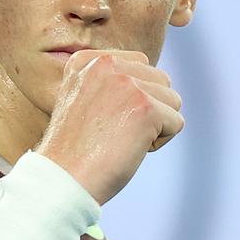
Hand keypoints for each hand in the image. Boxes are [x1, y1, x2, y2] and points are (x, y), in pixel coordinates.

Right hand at [34, 50, 183, 206]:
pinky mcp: (146, 108)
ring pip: (172, 100)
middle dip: (148, 110)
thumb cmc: (73, 151)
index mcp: (87, 60)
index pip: (139, 65)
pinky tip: (129, 150)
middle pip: (160, 80)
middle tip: (113, 134)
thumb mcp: (84, 100)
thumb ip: (110, 83)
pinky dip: (158, 143)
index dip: (132, 98)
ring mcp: (127, 85)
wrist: (62, 179)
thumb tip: (154, 81)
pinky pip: (176, 122)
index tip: (102, 121)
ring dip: (155, 126)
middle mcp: (106, 64)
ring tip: (120, 141)